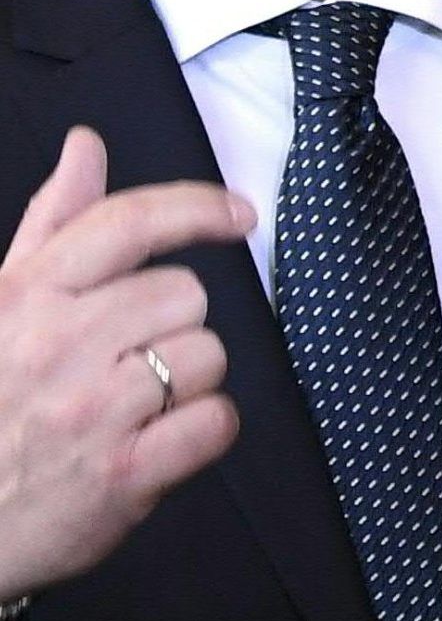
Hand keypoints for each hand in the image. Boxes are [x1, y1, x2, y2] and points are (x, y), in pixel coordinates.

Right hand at [0, 127, 253, 598]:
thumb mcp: (1, 304)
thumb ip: (53, 224)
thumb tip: (88, 146)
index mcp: (28, 296)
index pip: (128, 225)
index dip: (197, 208)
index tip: (238, 214)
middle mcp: (59, 344)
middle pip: (185, 295)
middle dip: (172, 324)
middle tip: (123, 359)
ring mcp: (93, 410)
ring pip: (207, 356)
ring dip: (187, 379)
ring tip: (131, 405)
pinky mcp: (125, 474)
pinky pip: (216, 422)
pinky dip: (202, 431)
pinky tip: (157, 440)